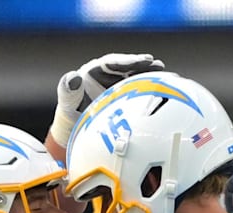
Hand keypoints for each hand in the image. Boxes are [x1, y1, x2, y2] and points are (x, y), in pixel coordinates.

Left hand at [48, 53, 163, 145]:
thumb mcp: (67, 102)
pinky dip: (148, 92)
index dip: (129, 60)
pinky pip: (137, 93)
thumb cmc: (69, 114)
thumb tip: (74, 78)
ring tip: (166, 76)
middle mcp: (108, 76)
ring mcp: (117, 87)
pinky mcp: (124, 99)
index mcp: (94, 71)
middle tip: (158, 65)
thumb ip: (67, 90)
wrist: (75, 131)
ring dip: (149, 77)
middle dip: (143, 66)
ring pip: (135, 79)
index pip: (113, 62)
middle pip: (127, 67)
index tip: (143, 60)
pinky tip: (162, 94)